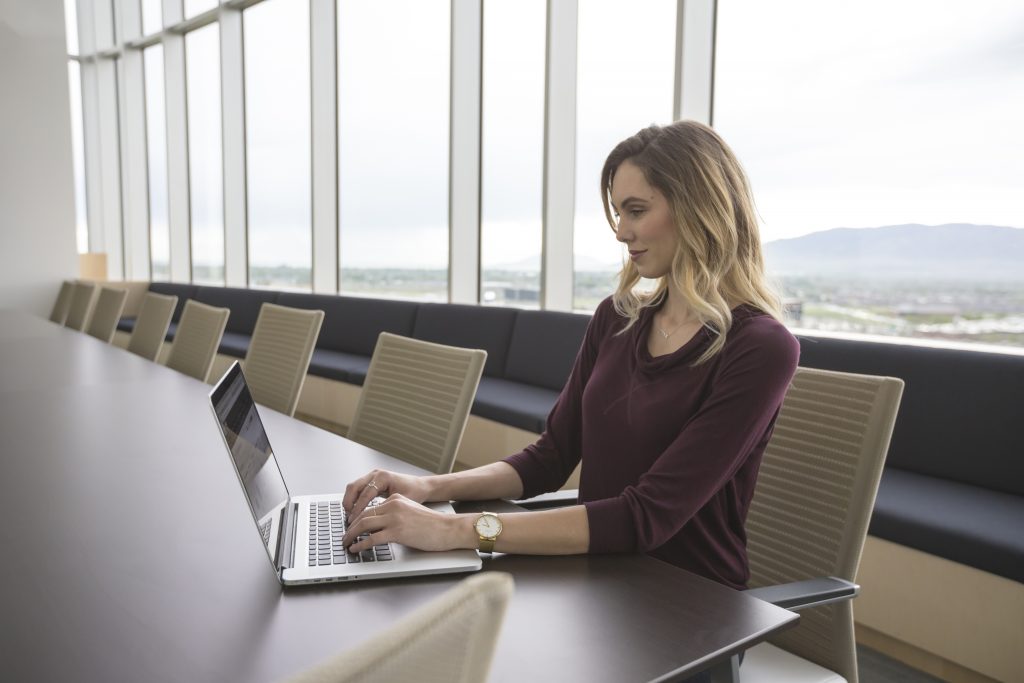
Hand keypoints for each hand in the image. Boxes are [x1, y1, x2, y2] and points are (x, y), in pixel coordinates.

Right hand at [342, 469, 432, 519]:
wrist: (421, 486)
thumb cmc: (415, 492)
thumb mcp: (401, 503)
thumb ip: (386, 511)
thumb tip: (373, 524)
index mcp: (383, 477)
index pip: (365, 494)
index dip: (358, 508)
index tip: (353, 520)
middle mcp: (376, 474)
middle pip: (354, 487)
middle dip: (348, 503)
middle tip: (348, 518)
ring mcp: (373, 475)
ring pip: (353, 486)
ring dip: (349, 500)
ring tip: (350, 515)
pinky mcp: (372, 480)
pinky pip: (358, 488)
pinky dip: (353, 498)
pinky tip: (354, 510)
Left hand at [342, 494, 469, 553]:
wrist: (448, 528)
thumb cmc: (433, 524)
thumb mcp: (410, 512)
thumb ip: (394, 515)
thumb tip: (378, 528)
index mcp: (396, 500)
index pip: (369, 508)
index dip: (357, 519)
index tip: (351, 527)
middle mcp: (393, 505)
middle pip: (363, 516)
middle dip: (350, 528)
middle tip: (344, 537)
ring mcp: (395, 518)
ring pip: (364, 525)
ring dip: (351, 536)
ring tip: (346, 543)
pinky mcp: (397, 531)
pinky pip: (372, 538)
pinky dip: (361, 544)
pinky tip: (356, 549)